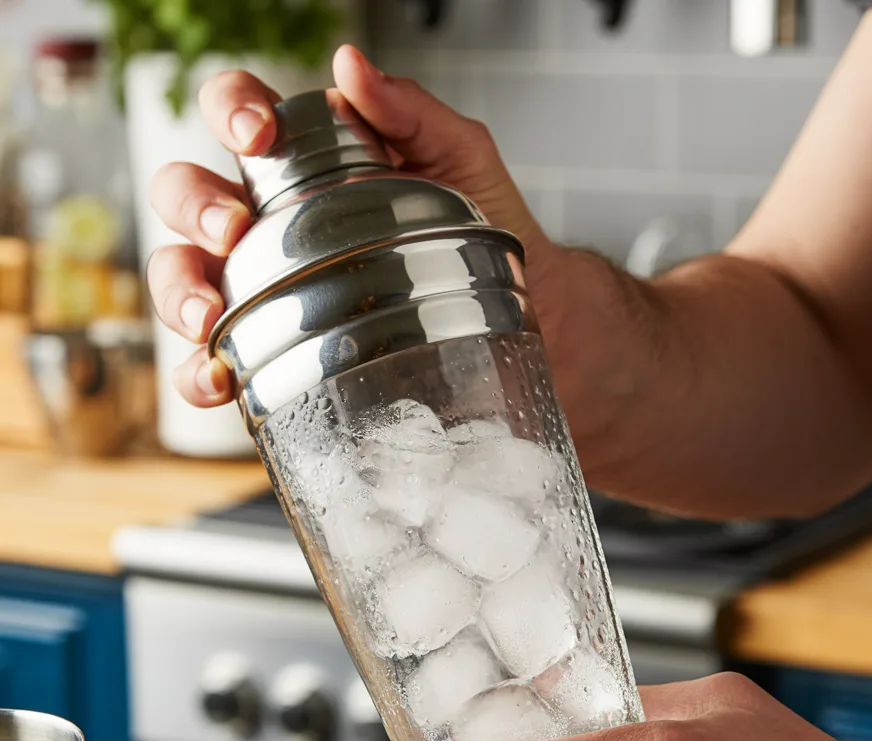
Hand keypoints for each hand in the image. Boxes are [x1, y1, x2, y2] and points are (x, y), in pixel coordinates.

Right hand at [146, 47, 561, 407]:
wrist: (528, 311)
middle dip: (193, 207)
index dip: (230, 113)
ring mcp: (266, 290)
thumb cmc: (487, 228)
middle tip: (231, 231)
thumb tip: (351, 67)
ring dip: (179, 290)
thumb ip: (412, 112)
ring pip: (181, 276)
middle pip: (187, 197)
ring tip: (208, 314)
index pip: (240, 119)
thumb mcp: (463, 159)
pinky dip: (200, 372)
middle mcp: (271, 225)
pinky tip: (218, 377)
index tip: (259, 137)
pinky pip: (212, 364)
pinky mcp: (275, 356)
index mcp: (305, 166)